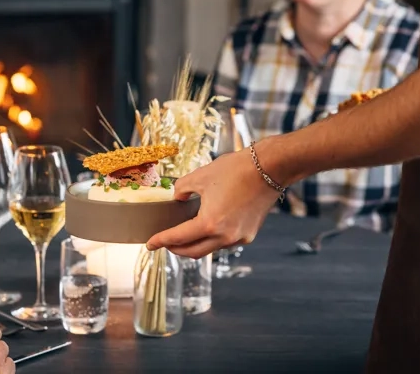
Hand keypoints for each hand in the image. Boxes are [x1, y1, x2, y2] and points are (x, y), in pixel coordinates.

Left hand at [145, 145, 280, 257]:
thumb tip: (177, 198)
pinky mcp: (249, 233)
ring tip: (183, 235)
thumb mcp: (200, 176)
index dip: (161, 241)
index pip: (178, 238)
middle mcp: (225, 237)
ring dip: (194, 244)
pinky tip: (205, 228)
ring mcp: (239, 238)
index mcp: (210, 224)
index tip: (149, 244)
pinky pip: (224, 242)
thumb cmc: (235, 170)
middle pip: (193, 251)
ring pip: (209, 248)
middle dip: (175, 249)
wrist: (269, 168)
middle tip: (163, 243)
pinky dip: (211, 239)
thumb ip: (182, 189)